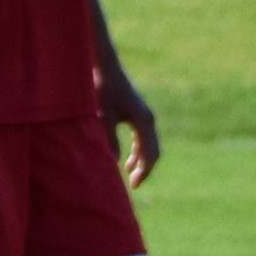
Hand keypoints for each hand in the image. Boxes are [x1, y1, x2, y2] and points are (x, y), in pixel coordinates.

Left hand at [104, 69, 159, 189]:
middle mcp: (148, 119)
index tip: (134, 185)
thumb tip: (113, 162)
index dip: (143, 171)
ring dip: (141, 161)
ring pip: (148, 144)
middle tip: (133, 185)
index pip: (150, 153)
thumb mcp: (102, 117)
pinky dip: (137, 151)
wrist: (105, 69)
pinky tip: (127, 161)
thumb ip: (108, 139)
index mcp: (143, 121)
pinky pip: (142, 137)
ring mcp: (144, 116)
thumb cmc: (102, 91)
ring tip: (130, 175)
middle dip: (144, 169)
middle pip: (153, 150)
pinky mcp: (136, 113)